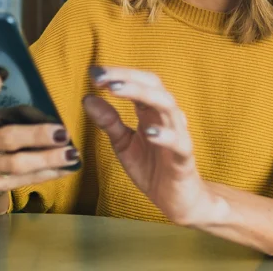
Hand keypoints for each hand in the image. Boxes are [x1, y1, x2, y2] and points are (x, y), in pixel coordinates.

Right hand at [0, 69, 79, 194]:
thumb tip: (49, 104)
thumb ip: (13, 104)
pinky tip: (68, 167)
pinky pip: (26, 179)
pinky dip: (49, 173)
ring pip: (17, 164)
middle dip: (37, 135)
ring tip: (72, 154)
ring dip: (48, 159)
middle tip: (62, 132)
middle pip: (6, 137)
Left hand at [83, 66, 217, 225]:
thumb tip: (87, 97)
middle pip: (153, 85)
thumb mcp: (123, 144)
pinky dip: (165, 135)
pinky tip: (148, 132)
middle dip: (127, 77)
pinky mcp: (184, 158)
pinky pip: (179, 142)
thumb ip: (108, 121)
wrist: (177, 201)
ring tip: (116, 90)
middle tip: (101, 77)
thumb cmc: (152, 168)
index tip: (93, 72)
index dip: (117, 74)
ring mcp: (178, 135)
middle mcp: (166, 117)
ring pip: (168, 106)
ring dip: (142, 94)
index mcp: (151, 111)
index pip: (138, 82)